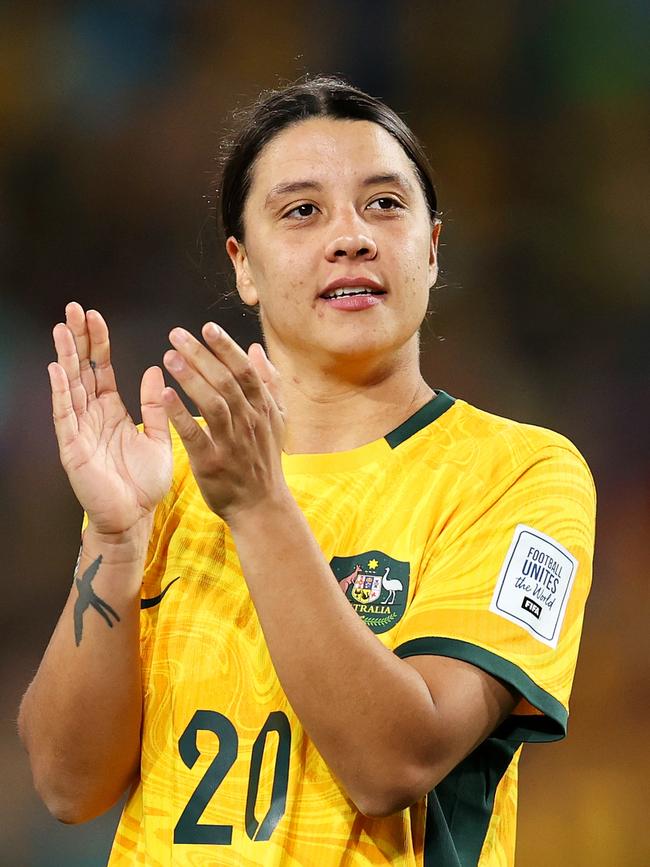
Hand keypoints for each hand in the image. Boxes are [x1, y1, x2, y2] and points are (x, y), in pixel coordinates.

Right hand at [49, 303, 172, 536]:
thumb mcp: (158, 437)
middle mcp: (92, 416)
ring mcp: (80, 429)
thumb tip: (154, 371)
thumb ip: (154, 407)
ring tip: (61, 328)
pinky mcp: (73, 447)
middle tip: (73, 309)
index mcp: (112, 411)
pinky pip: (65, 414)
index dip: (98, 343)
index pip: (102, 369)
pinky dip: (62, 391)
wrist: (135, 517)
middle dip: (77, 339)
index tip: (94, 316)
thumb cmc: (144, 482)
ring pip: (70, 385)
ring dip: (66, 356)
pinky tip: (58, 368)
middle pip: (82, 370)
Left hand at [161, 322, 286, 523]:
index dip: (226, 347)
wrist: (261, 505)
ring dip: (190, 377)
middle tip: (177, 334)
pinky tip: (164, 395)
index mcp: (263, 409)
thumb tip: (256, 350)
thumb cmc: (264, 460)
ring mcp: (232, 442)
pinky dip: (180, 414)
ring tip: (169, 356)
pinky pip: (195, 434)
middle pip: (226, 381)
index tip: (207, 327)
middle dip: (201, 355)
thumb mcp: (276, 420)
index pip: (245, 371)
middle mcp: (250, 422)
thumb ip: (268, 383)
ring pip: (212, 403)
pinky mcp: (212, 462)